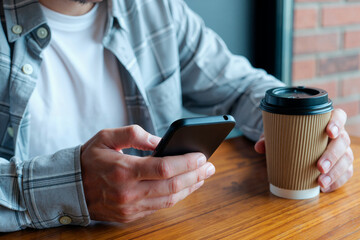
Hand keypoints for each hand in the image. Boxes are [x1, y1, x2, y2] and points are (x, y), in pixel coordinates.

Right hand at [80, 125, 214, 222]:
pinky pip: (160, 208)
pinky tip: (186, 188)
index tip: (201, 156)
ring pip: (169, 200)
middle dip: (196, 175)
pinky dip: (176, 197)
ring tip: (203, 176)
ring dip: (190, 188)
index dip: (186, 162)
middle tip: (210, 166)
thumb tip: (160, 141)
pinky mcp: (130, 215)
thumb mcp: (106, 137)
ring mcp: (130, 207)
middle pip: (172, 185)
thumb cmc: (89, 159)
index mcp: (123, 170)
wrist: (69, 188)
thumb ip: (134, 134)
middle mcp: (128, 192)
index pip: (163, 168)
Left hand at [254, 108, 353, 191]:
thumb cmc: (291, 136)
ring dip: (335, 172)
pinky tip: (326, 188)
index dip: (337, 122)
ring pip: (346, 159)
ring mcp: (342, 150)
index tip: (329, 132)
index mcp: (325, 121)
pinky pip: (346, 173)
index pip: (338, 115)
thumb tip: (259, 147)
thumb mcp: (279, 134)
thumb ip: (269, 138)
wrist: (296, 144)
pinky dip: (337, 181)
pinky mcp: (342, 164)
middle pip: (342, 142)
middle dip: (332, 155)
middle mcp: (338, 134)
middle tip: (319, 167)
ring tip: (320, 182)